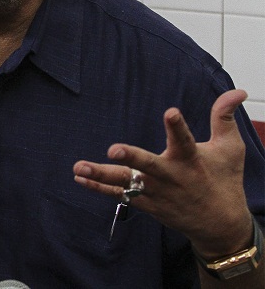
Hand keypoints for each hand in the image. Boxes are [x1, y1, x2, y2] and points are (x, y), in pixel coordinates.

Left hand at [73, 89, 252, 257]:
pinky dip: (99, 187)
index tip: (170, 112)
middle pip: (149, 166)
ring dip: (101, 176)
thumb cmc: (224, 180)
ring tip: (78, 167)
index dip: (177, 126)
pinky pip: (119, 195)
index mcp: (191, 160)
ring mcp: (156, 193)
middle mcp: (171, 178)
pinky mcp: (146, 204)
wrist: (220, 226)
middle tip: (113, 150)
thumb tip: (237, 90)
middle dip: (132, 158)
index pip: (185, 140)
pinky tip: (79, 177)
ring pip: (126, 184)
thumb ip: (224, 117)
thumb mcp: (230, 148)